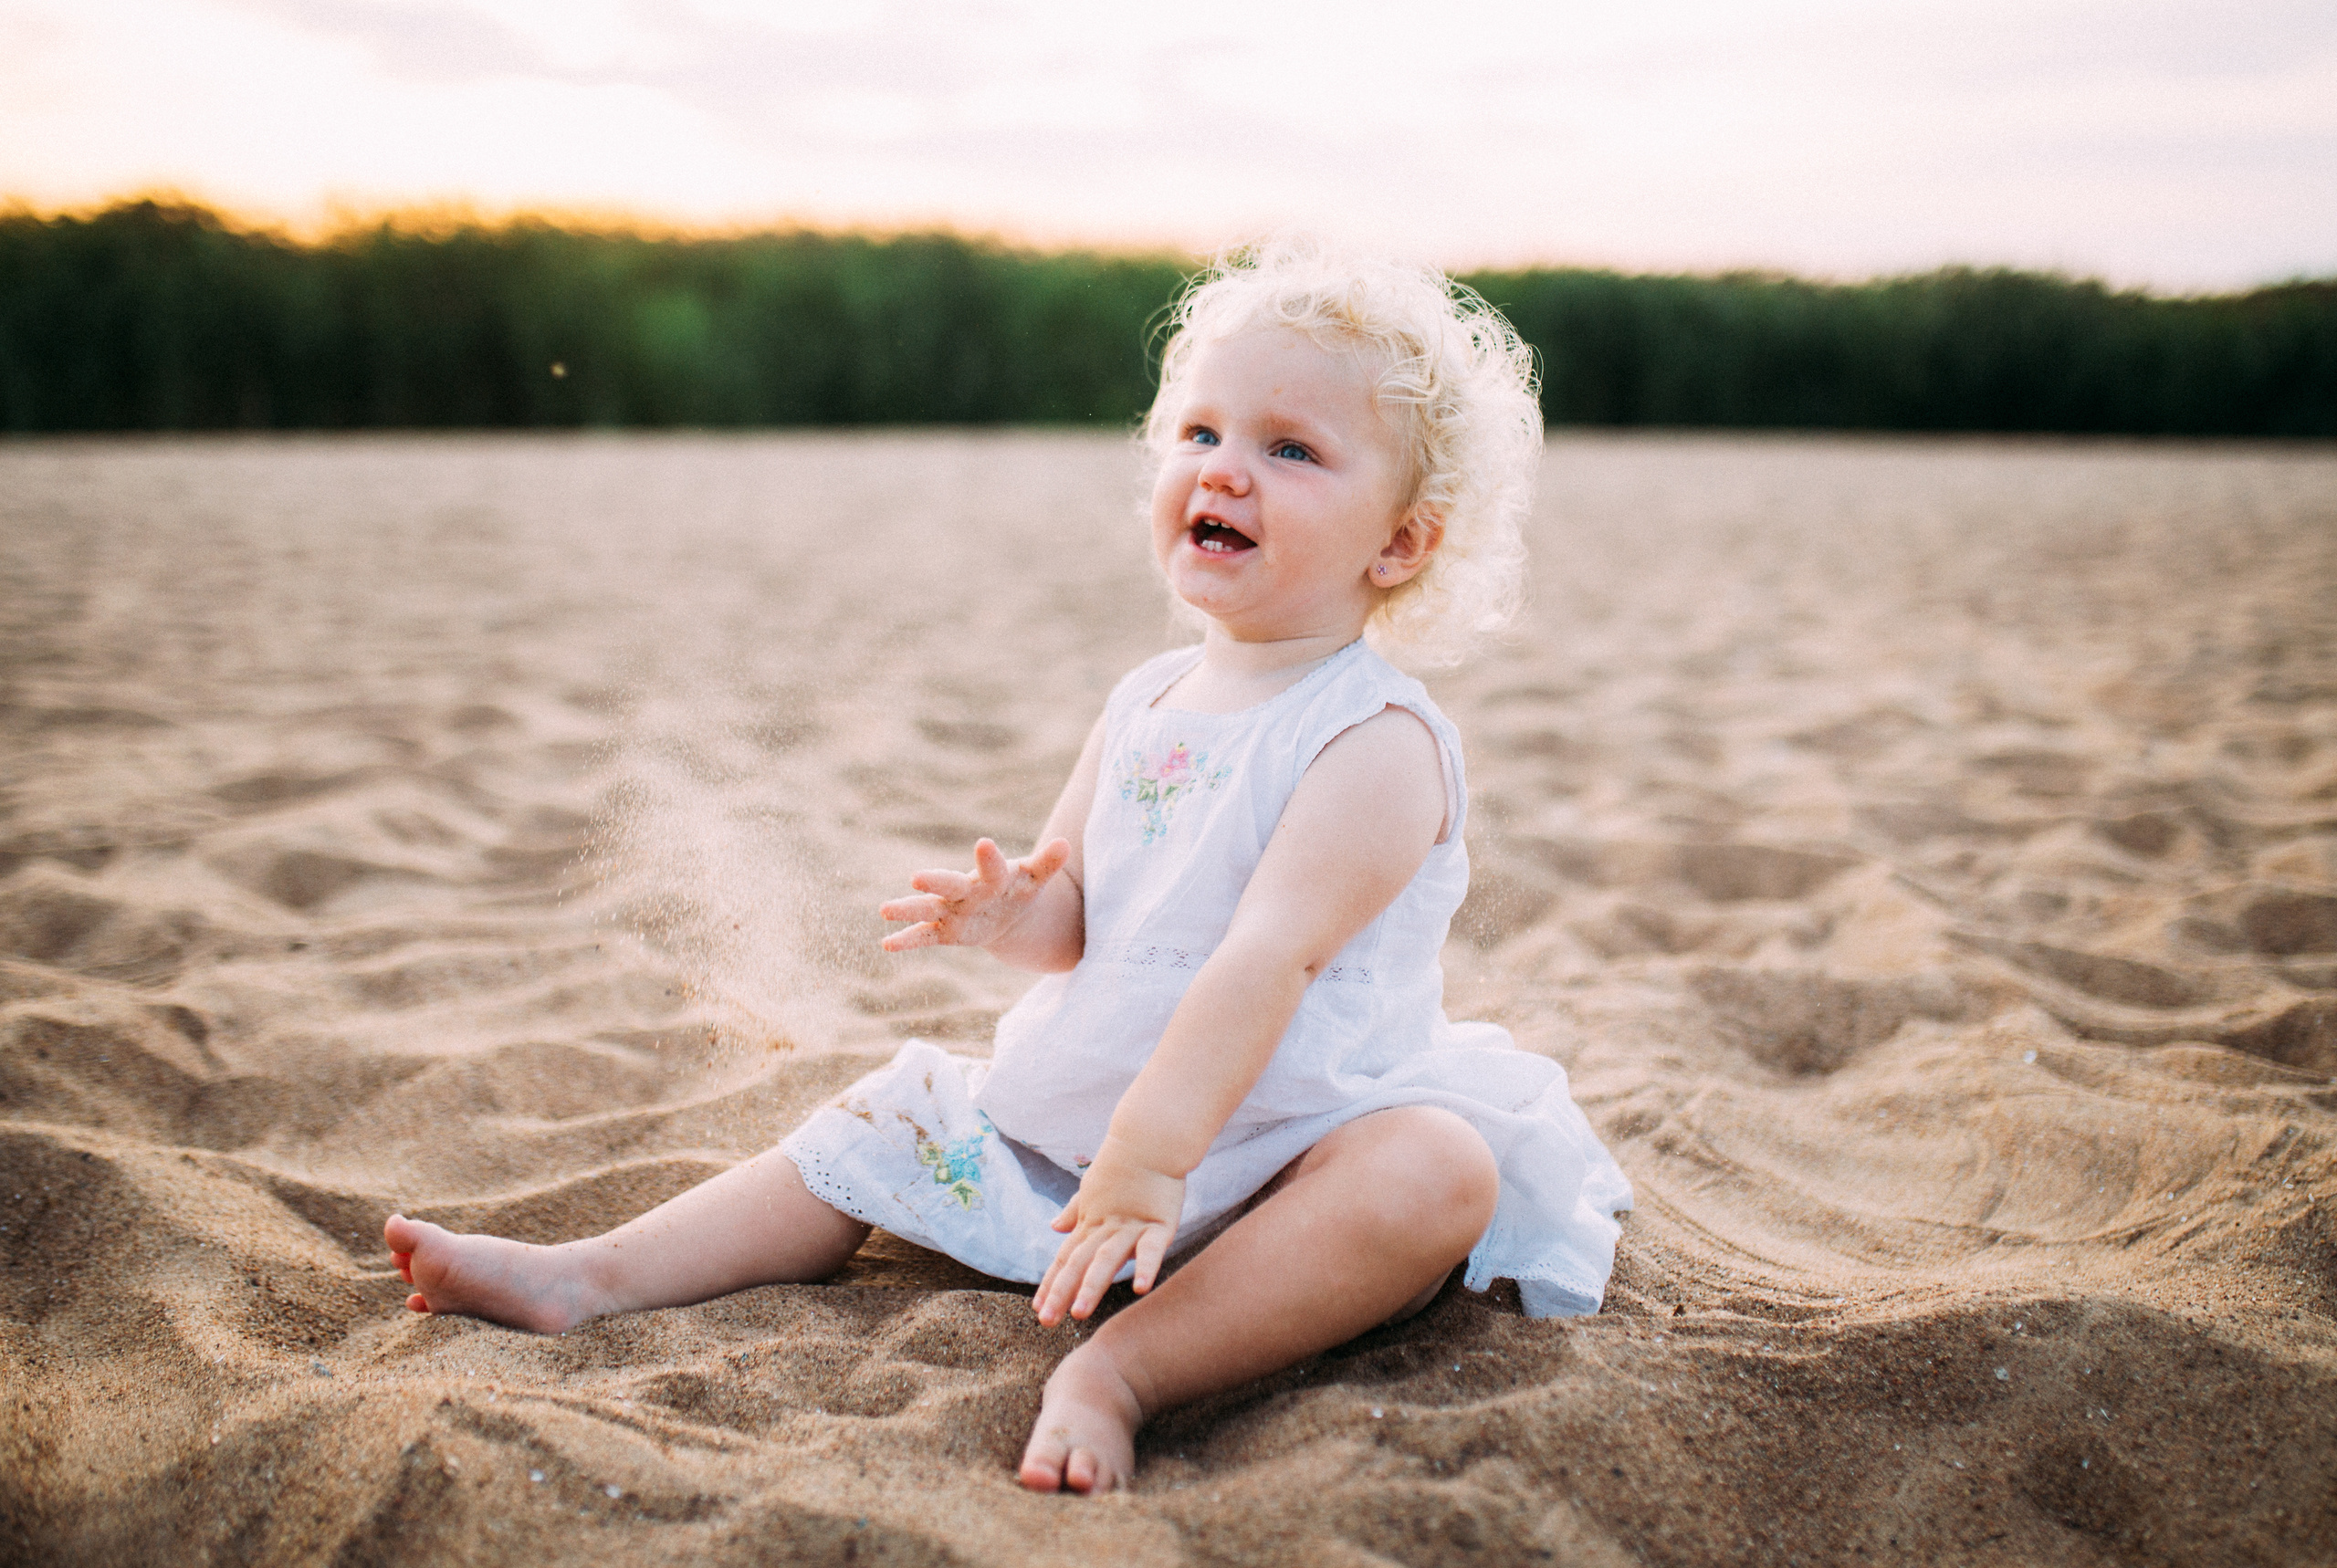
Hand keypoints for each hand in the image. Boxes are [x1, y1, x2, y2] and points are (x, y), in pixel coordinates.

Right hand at [880, 837, 1070, 952]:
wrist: (1006, 910)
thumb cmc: (1019, 888)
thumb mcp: (1036, 880)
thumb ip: (1047, 864)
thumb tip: (1066, 844)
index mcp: (992, 877)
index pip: (992, 868)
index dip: (989, 859)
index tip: (984, 844)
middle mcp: (967, 891)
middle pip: (949, 884)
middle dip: (936, 881)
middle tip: (916, 878)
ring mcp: (953, 910)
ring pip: (927, 909)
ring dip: (908, 909)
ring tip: (884, 909)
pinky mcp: (945, 931)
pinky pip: (924, 935)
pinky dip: (906, 939)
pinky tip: (886, 944)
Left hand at [1033, 1136, 1183, 1325]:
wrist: (1149, 1138)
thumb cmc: (1123, 1164)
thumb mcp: (1092, 1189)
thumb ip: (1074, 1211)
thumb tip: (1054, 1226)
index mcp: (1090, 1222)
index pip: (1065, 1257)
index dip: (1051, 1283)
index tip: (1037, 1309)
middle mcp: (1106, 1228)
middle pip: (1078, 1263)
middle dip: (1061, 1292)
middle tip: (1047, 1321)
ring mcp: (1131, 1226)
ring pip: (1106, 1259)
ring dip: (1091, 1286)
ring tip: (1079, 1313)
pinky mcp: (1160, 1223)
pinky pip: (1152, 1248)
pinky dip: (1146, 1266)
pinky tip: (1140, 1289)